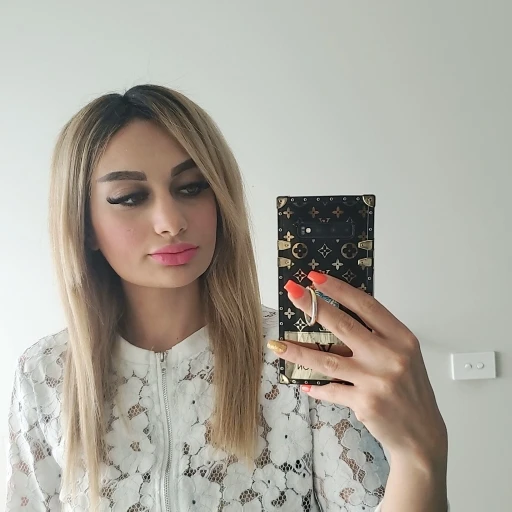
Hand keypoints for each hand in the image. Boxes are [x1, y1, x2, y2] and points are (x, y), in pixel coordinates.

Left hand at [269, 271, 447, 464]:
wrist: (422, 434)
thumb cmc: (410, 391)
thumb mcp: (402, 356)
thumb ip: (375, 338)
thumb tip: (334, 320)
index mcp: (401, 338)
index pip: (366, 305)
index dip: (339, 289)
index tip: (317, 279)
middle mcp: (390, 356)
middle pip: (344, 325)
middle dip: (313, 307)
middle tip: (293, 293)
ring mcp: (376, 380)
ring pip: (328, 359)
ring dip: (298, 351)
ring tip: (278, 344)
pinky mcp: (365, 403)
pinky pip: (331, 389)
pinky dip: (314, 386)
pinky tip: (302, 382)